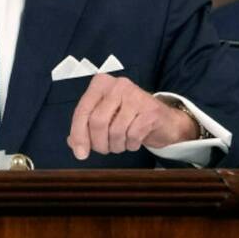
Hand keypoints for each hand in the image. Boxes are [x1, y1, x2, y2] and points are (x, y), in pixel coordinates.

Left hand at [66, 74, 198, 159]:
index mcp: (101, 84)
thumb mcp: (104, 118)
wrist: (165, 120)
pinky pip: (132, 136)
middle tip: (104, 149)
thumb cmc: (129, 118)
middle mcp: (117, 85)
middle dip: (99, 143)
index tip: (80, 153)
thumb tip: (73, 143)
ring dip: (116, 146)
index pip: (82, 111)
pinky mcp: (150, 110)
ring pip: (115, 131)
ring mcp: (135, 95)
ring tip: (120, 144)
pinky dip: (131, 145)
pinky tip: (133, 141)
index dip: (78, 135)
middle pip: (97, 122)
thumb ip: (85, 128)